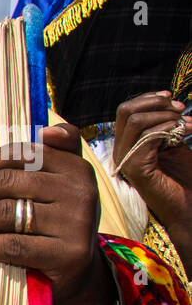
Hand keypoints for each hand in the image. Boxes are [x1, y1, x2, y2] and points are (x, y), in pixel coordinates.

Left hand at [0, 123, 113, 304]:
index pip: (18, 155)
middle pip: (5, 184)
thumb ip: (54, 155)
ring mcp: (76, 222)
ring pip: (4, 213)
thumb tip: (46, 130)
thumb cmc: (57, 225)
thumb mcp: (61, 187)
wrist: (79, 275)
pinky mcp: (68, 254)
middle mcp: (80, 190)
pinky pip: (10, 245)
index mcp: (75, 167)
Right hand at [115, 91, 191, 264]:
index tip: (172, 99)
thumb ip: (164, 125)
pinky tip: (184, 134)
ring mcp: (126, 161)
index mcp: (128, 144)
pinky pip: (147, 137)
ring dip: (167, 117)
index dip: (148, 99)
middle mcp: (121, 152)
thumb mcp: (173, 142)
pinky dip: (168, 129)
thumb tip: (167, 101)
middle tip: (180, 109)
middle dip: (155, 103)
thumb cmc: (185, 178)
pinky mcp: (136, 169)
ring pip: (135, 121)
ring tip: (188, 125)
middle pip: (126, 111)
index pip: (126, 111)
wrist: (190, 205)